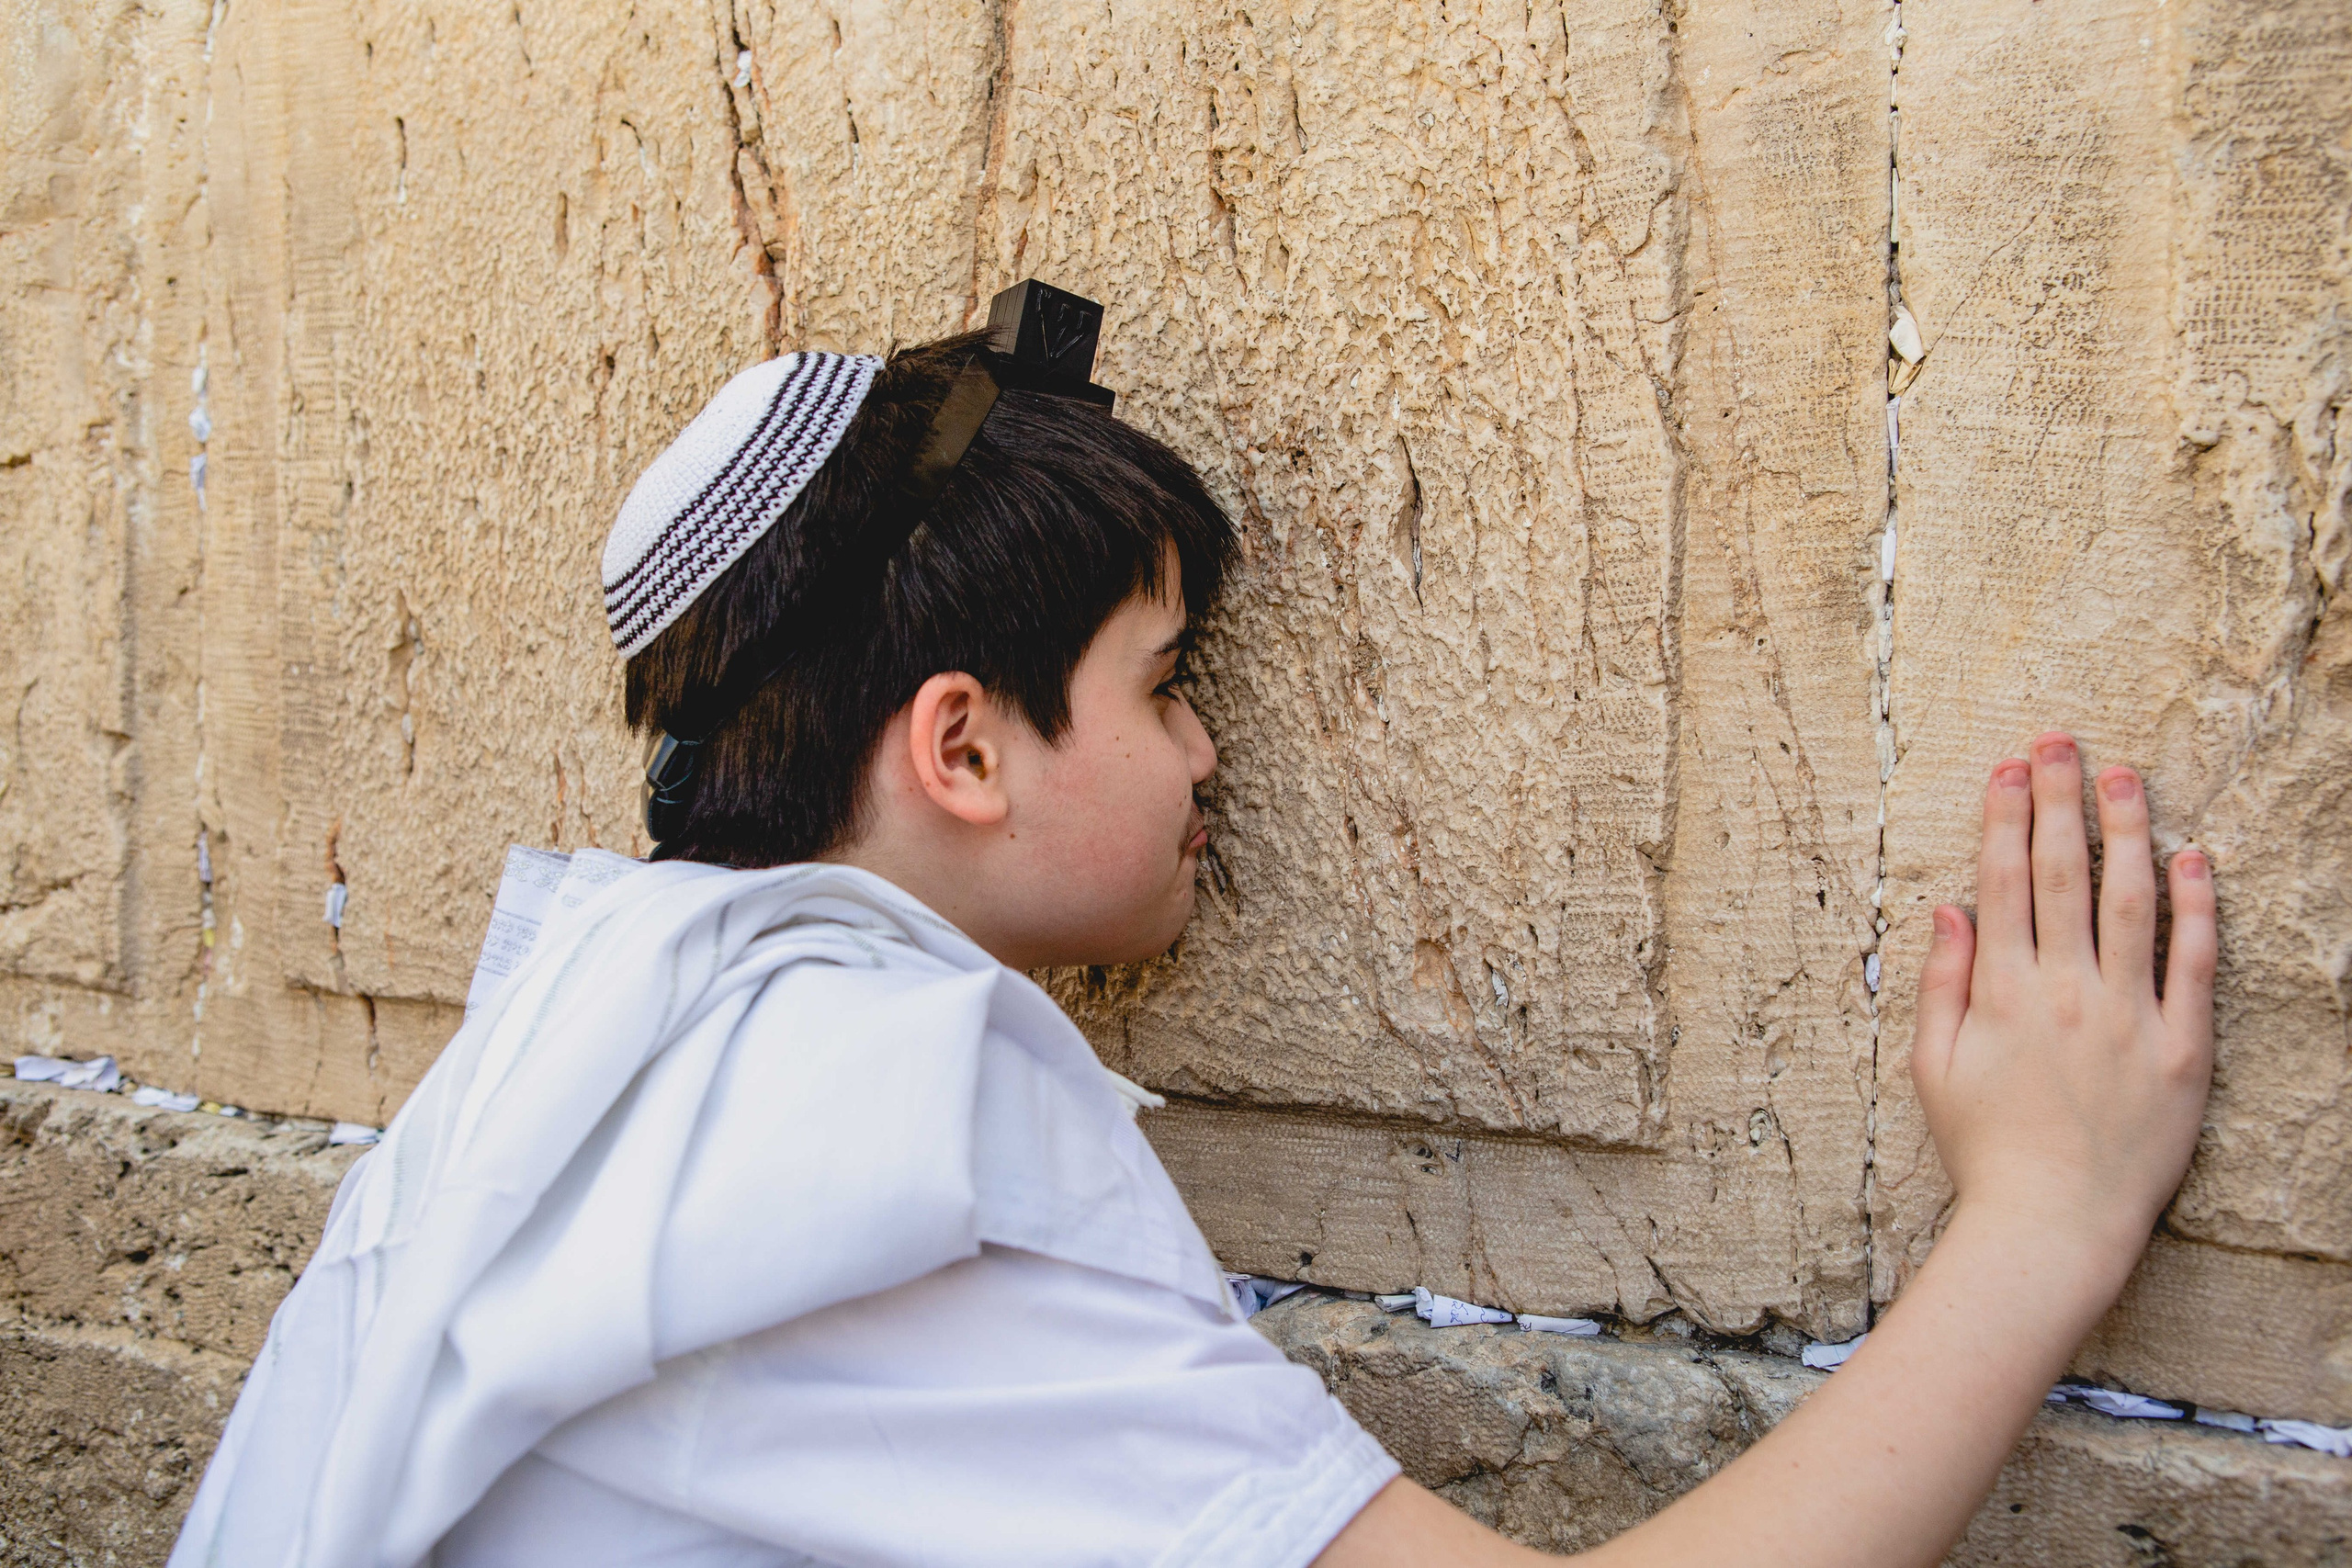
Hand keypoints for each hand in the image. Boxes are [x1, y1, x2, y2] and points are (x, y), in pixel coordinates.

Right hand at [1910, 732, 2215, 1276]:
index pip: (2003, 880)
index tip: (2010, 768)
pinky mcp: (2182, 1050)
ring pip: (2130, 903)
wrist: (2053, 1223)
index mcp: (2002, 992)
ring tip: (2125, 777)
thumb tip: (1948, 910)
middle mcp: (2066, 992)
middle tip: (2062, 741)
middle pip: (2062, 873)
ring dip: (2127, 832)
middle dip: (2060, 799)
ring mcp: (2129, 1017)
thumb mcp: (1933, 1067)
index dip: (2006, 816)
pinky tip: (2194, 861)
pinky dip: (2196, 909)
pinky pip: (2193, 965)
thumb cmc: (1985, 1150)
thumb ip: (1941, 983)